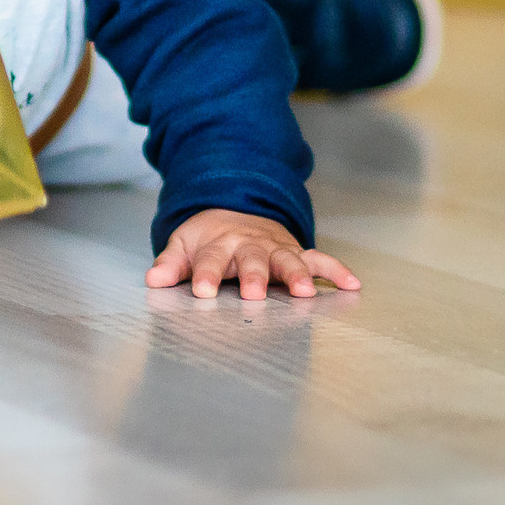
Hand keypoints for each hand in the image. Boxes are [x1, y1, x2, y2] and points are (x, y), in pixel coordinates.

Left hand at [145, 208, 360, 300]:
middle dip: (252, 277)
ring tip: (304, 292)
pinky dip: (336, 270)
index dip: (205, 275)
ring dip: (296, 275)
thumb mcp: (184, 245)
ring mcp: (275, 248)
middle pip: (251, 260)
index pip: (209, 260)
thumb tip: (153, 280)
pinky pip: (320, 259)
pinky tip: (352, 284)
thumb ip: (171, 264)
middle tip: (252, 294)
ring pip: (287, 259)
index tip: (201, 291)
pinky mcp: (297, 251)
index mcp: (219, 244)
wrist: (234, 211)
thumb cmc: (208, 238)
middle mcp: (249, 245)